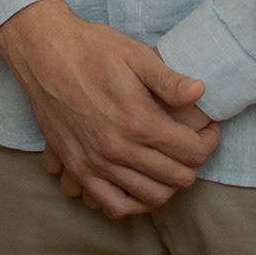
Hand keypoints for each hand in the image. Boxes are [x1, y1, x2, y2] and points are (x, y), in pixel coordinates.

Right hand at [0, 0, 219, 218]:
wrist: (44, 54)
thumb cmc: (92, 49)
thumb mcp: (135, 55)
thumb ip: (168, 80)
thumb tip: (201, 92)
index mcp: (139, 120)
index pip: (192, 152)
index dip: (209, 142)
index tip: (210, 130)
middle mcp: (119, 148)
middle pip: (177, 178)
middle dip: (193, 163)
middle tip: (193, 145)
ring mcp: (96, 163)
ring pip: (151, 197)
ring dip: (169, 185)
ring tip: (171, 164)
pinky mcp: (78, 169)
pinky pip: (114, 205)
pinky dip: (134, 203)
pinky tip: (142, 185)